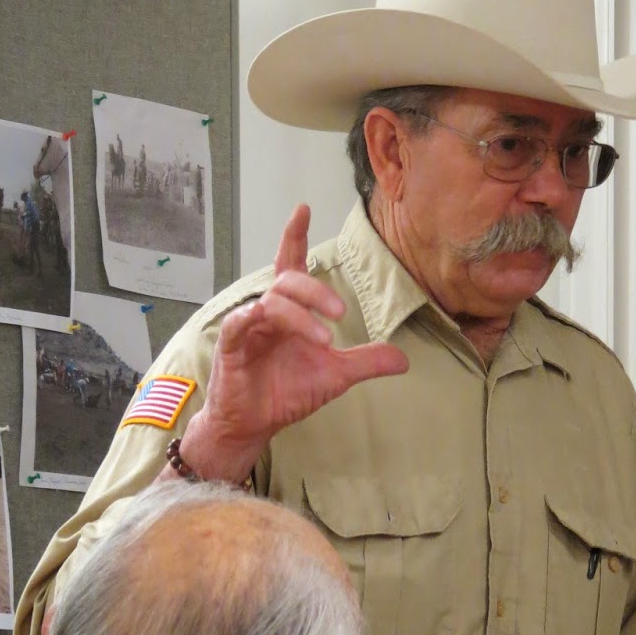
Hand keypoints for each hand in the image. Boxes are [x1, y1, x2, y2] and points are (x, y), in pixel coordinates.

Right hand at [179, 204, 408, 479]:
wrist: (254, 426)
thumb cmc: (285, 393)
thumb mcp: (335, 377)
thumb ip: (366, 362)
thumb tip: (405, 359)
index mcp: (289, 312)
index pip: (292, 265)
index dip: (296, 237)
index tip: (304, 208)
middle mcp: (267, 312)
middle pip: (287, 280)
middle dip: (315, 289)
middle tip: (341, 312)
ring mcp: (247, 327)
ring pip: (271, 301)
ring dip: (301, 316)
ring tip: (327, 340)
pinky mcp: (230, 345)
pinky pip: (240, 322)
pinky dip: (255, 318)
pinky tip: (268, 323)